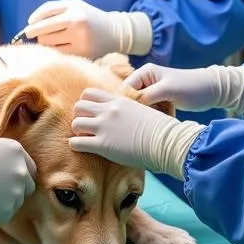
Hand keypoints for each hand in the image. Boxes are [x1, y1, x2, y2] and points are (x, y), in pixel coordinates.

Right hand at [0, 134, 36, 224]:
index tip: (6, 175)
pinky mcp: (8, 210)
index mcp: (14, 150)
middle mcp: (20, 171)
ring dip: (7, 199)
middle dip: (18, 187)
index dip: (17, 170)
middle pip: (28, 184)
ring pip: (18, 200)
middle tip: (1, 189)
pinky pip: (6, 213)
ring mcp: (16, 192)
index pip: (28, 164)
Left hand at [19, 0, 151, 58]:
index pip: (46, 13)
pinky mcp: (82, 52)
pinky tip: (58, 48)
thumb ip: (53, 9)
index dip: (34, 20)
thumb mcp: (74, 5)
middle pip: (44, 30)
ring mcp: (79, 38)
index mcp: (74, 7)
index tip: (28, 26)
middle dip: (36, 34)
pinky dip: (54, 51)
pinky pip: (57, 53)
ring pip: (48, 43)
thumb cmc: (89, 17)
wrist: (114, 32)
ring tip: (52, 40)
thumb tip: (31, 22)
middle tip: (34, 35)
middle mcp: (76, 21)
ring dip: (45, 42)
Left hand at [71, 89, 202, 180]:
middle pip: (79, 106)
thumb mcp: (142, 110)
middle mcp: (108, 111)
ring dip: (78, 132)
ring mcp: (104, 127)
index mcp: (118, 101)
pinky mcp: (103, 145)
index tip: (91, 114)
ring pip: (76, 123)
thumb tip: (127, 116)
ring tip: (86, 139)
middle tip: (86, 127)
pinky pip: (77, 143)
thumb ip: (129, 109)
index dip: (86, 104)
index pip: (89, 93)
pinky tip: (83, 149)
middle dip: (80, 117)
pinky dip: (76, 146)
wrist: (167, 141)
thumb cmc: (160, 130)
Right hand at [124, 63, 243, 114]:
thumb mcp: (168, 90)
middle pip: (131, 100)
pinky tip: (162, 121)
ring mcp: (153, 92)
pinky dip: (154, 117)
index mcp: (145, 73)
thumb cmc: (192, 87)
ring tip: (156, 120)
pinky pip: (150, 111)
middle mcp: (146, 81)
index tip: (133, 117)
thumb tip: (128, 106)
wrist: (213, 90)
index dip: (126, 104)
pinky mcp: (161, 101)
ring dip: (146, 115)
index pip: (125, 89)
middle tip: (145, 120)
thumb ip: (146, 96)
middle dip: (137, 111)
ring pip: (141, 108)